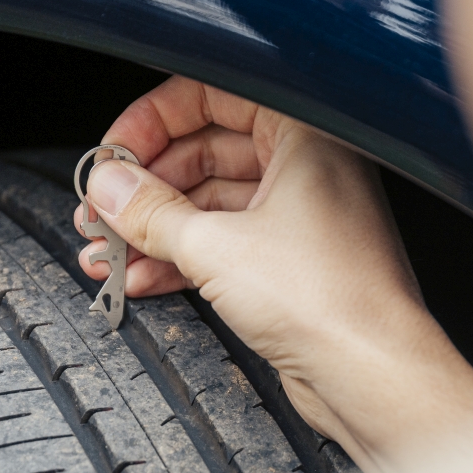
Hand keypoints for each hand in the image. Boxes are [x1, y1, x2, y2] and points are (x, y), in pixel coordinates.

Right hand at [77, 77, 472, 472]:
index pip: (214, 97)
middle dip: (146, 186)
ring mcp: (301, 221)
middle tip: (101, 210)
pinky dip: (181, 261)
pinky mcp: (292, 269)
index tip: (115, 152)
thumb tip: (108, 186)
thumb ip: (151, 212)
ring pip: (211, 207)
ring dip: (155, 231)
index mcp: (305, 138)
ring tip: (107, 251)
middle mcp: (308, 171)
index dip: (155, 120)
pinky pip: (224, 249)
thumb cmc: (329, 301)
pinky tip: (140, 278)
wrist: (371, 375)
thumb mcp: (216, 247)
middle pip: (207, 154)